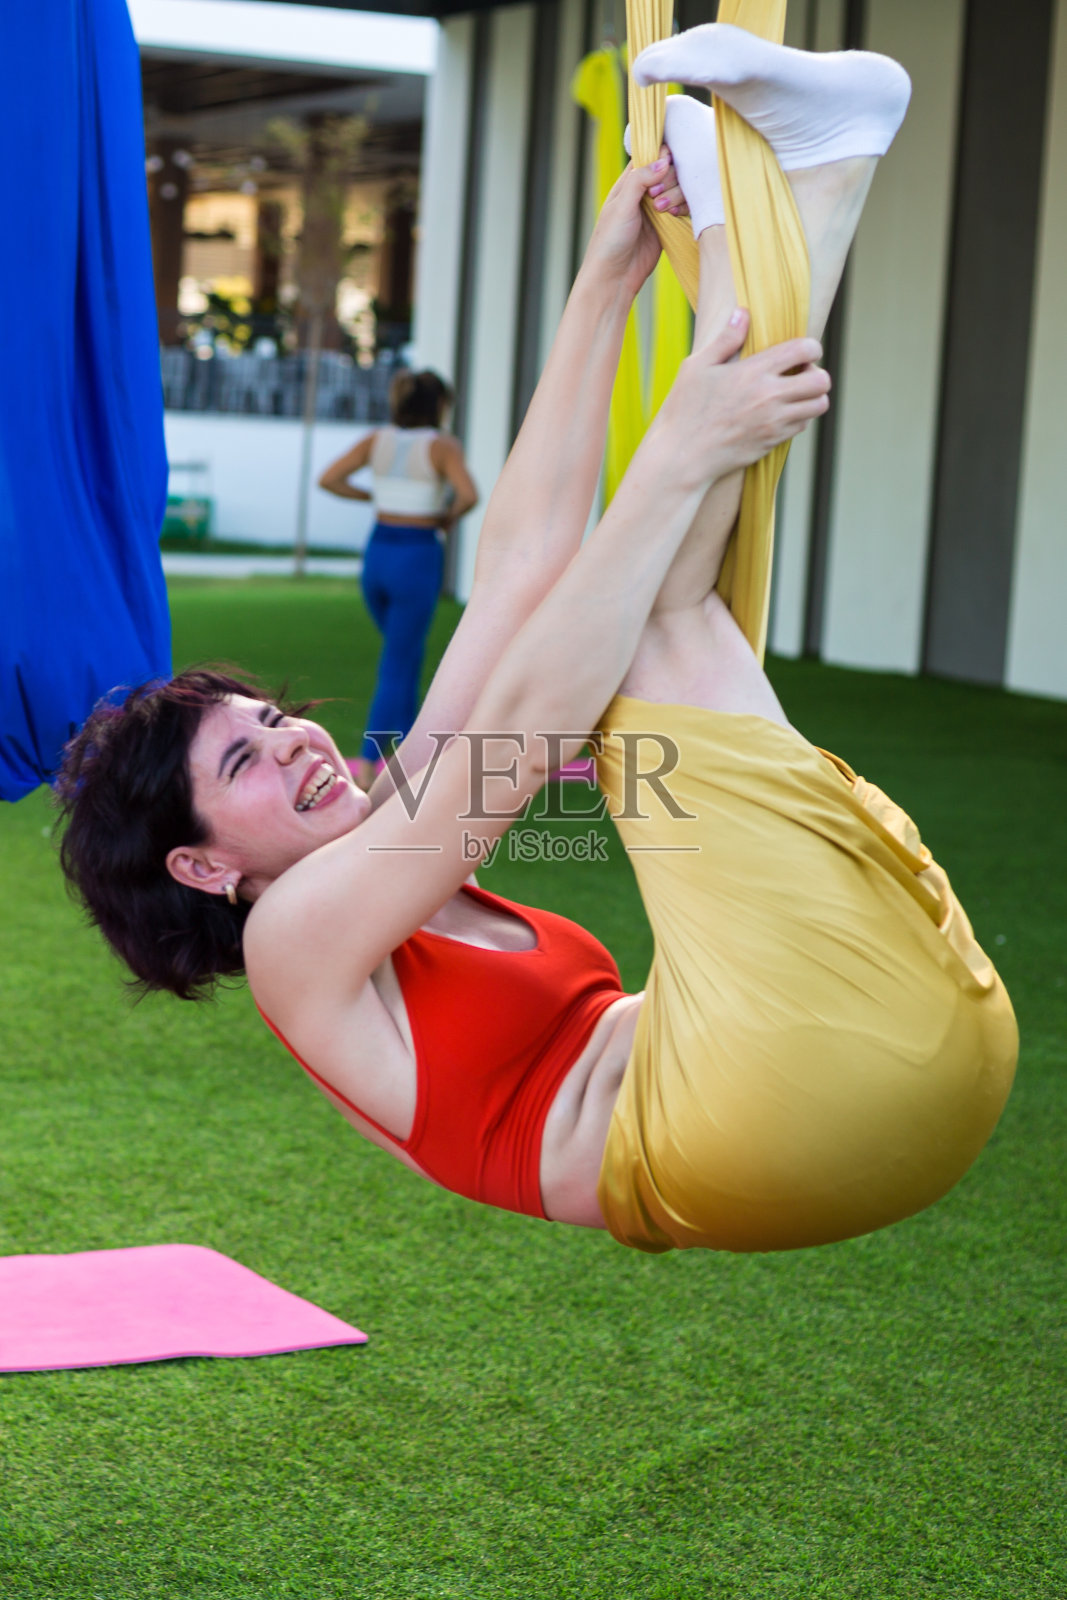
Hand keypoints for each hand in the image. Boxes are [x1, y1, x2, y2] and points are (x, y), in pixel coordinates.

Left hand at [583, 150, 681, 293]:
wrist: (615, 277)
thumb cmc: (610, 240)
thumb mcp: (621, 206)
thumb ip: (640, 180)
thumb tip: (664, 159)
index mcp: (628, 183)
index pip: (649, 156)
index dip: (660, 156)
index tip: (665, 164)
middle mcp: (644, 192)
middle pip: (668, 170)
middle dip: (669, 179)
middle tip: (657, 197)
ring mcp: (657, 209)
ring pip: (678, 188)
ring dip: (677, 194)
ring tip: (664, 210)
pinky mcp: (668, 225)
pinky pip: (683, 208)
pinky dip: (684, 208)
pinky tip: (675, 216)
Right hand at [651, 311, 830, 485]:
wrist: (682, 456)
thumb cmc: (684, 409)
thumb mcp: (697, 367)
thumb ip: (725, 339)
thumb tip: (743, 313)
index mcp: (753, 371)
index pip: (804, 350)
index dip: (812, 347)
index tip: (804, 352)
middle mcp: (770, 396)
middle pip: (822, 380)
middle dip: (817, 373)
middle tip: (801, 374)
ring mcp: (774, 422)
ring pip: (819, 406)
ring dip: (813, 397)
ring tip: (795, 394)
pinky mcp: (772, 442)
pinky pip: (802, 426)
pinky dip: (799, 417)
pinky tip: (781, 413)